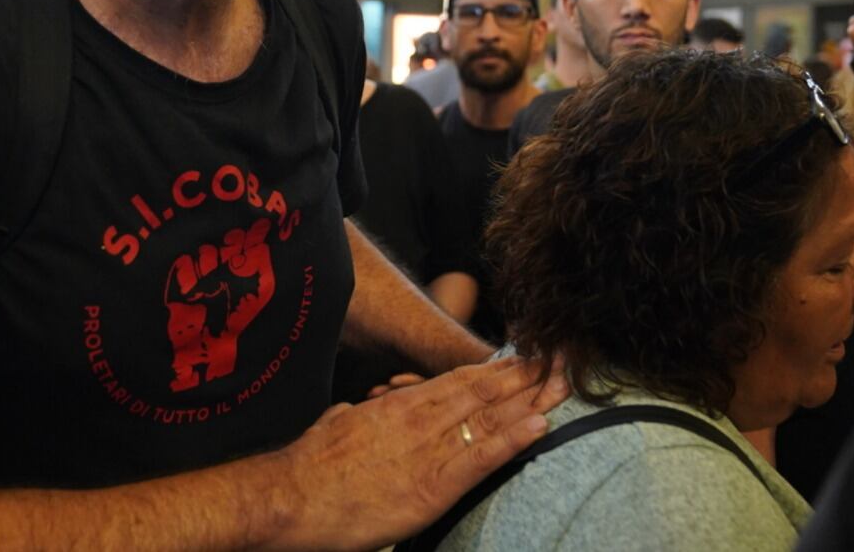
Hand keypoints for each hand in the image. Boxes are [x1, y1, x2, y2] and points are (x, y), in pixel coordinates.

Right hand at [273, 356, 567, 550]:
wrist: (288, 496)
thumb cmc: (308, 468)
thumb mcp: (337, 426)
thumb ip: (357, 418)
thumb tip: (355, 412)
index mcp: (400, 406)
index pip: (461, 382)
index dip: (499, 370)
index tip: (528, 357)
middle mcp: (419, 418)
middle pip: (485, 391)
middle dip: (527, 376)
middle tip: (563, 357)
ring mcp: (427, 449)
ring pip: (490, 416)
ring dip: (532, 399)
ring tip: (565, 382)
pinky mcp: (430, 484)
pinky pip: (480, 457)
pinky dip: (513, 439)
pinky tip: (539, 425)